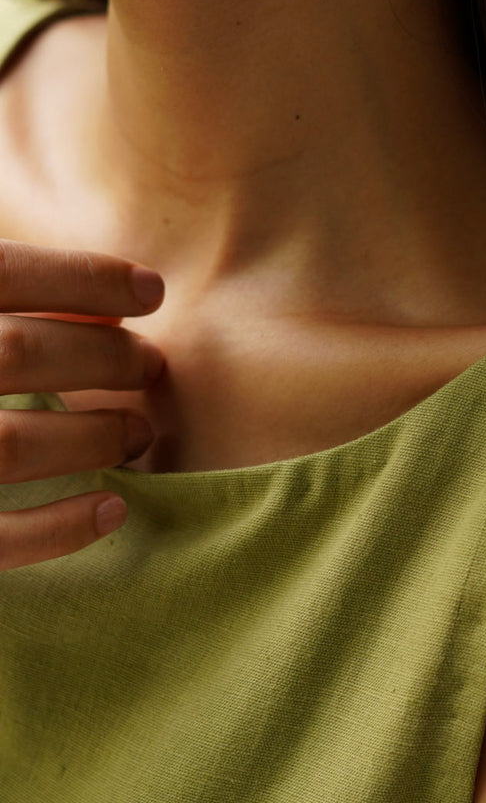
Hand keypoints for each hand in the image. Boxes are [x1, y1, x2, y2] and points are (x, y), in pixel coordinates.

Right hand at [0, 237, 165, 568]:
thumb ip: (0, 288)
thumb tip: (99, 291)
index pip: (5, 273)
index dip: (86, 278)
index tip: (152, 290)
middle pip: (21, 354)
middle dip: (103, 358)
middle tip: (151, 365)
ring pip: (11, 444)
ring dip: (91, 436)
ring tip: (137, 433)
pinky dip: (61, 528)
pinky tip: (114, 510)